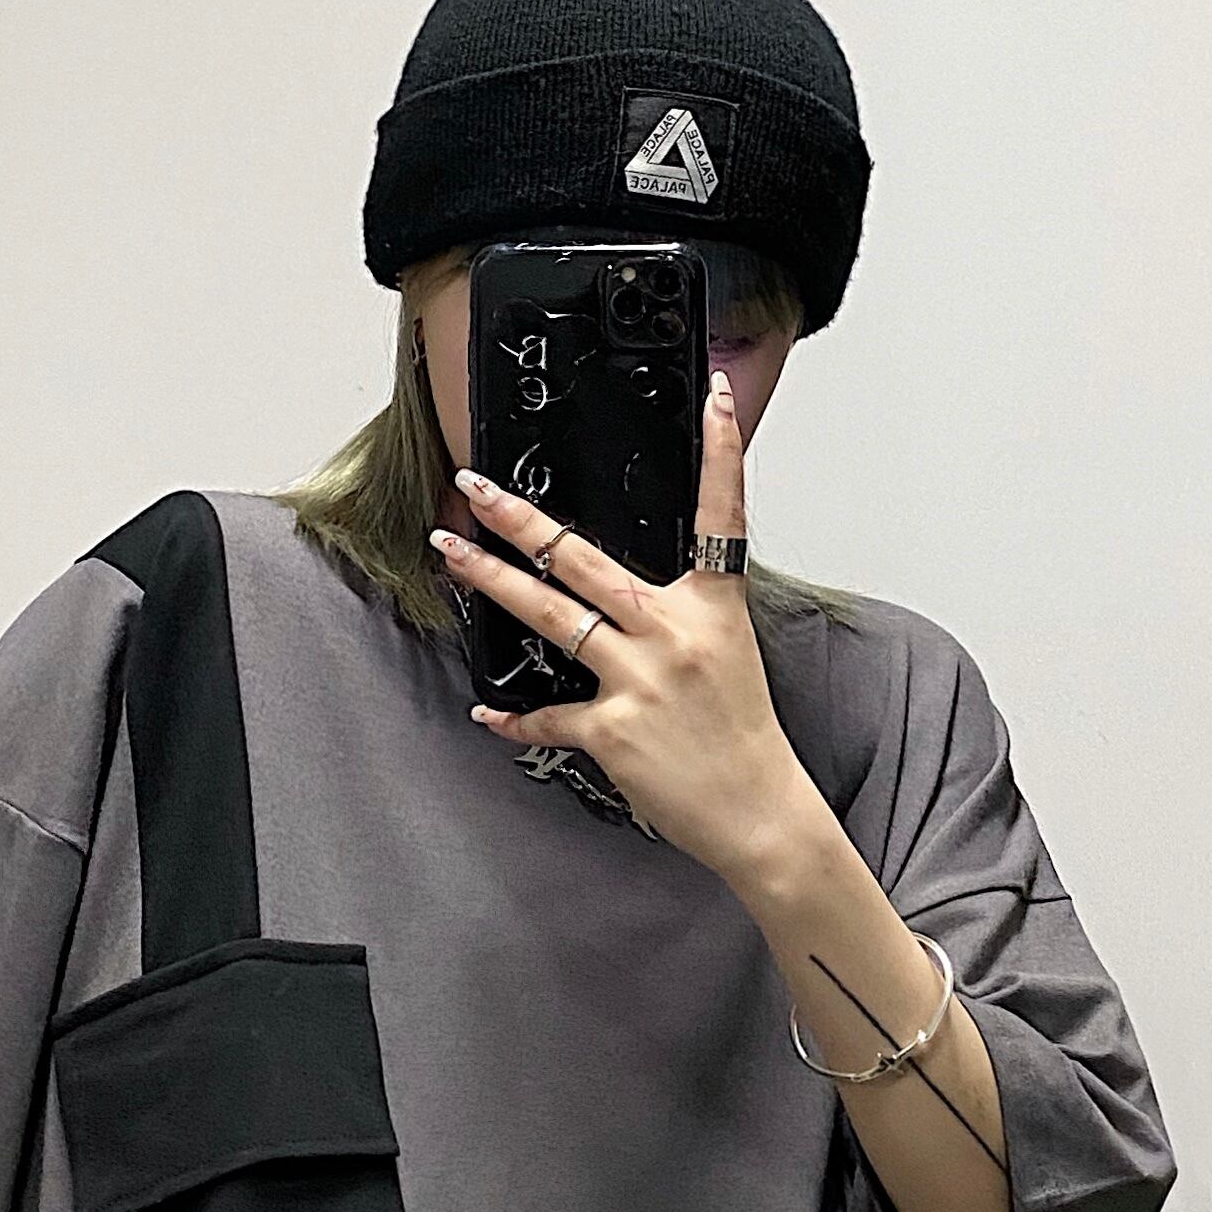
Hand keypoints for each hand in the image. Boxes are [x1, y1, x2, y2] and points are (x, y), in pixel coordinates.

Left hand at [429, 370, 828, 887]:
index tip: (711, 400)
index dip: (720, 452)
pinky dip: (515, 719)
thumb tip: (622, 599)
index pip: (721, 514)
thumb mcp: (728, 655)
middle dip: (521, 517)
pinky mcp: (613, 729)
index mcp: (712, 606)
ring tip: (453, 555)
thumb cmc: (742, 739)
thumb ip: (680, 617)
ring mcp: (640, 678)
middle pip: (584, 557)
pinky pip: (547, 716)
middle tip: (478, 487)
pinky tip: (490, 713)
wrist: (758, 810)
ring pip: (549, 615)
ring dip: (491, 581)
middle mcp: (673, 632)